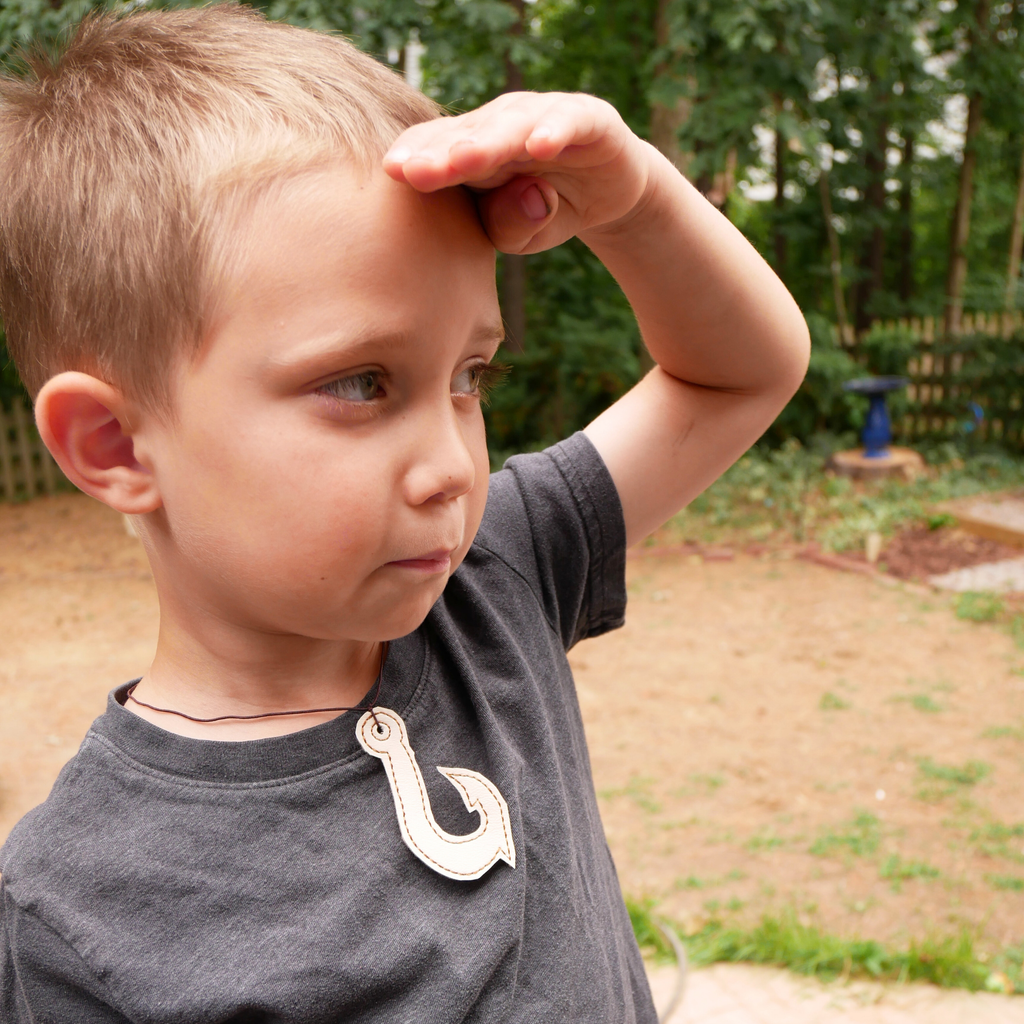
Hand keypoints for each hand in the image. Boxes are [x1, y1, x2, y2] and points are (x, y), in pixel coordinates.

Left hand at [383, 92, 651, 254]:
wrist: (606, 195)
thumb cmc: (546, 212)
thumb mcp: (522, 234)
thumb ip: (510, 225)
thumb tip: (525, 197)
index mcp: (471, 149)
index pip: (436, 148)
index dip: (417, 157)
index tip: (394, 174)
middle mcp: (500, 125)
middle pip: (465, 137)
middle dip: (440, 154)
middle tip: (415, 171)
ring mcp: (543, 117)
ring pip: (511, 125)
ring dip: (489, 142)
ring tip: (466, 161)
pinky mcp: (588, 119)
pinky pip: (568, 121)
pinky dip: (554, 130)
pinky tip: (539, 145)